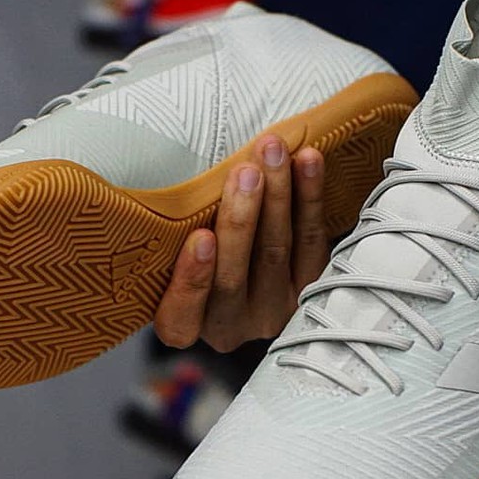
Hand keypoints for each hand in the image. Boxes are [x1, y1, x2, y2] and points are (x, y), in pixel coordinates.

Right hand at [153, 134, 329, 351]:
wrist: (246, 249)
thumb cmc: (194, 244)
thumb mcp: (170, 248)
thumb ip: (172, 231)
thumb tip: (167, 171)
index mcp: (185, 322)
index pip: (181, 317)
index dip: (191, 280)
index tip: (200, 238)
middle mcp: (230, 324)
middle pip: (234, 276)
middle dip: (241, 219)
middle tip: (246, 173)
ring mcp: (274, 309)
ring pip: (276, 252)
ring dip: (278, 197)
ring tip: (274, 154)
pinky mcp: (311, 287)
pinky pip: (312, 240)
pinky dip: (310, 197)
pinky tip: (307, 161)